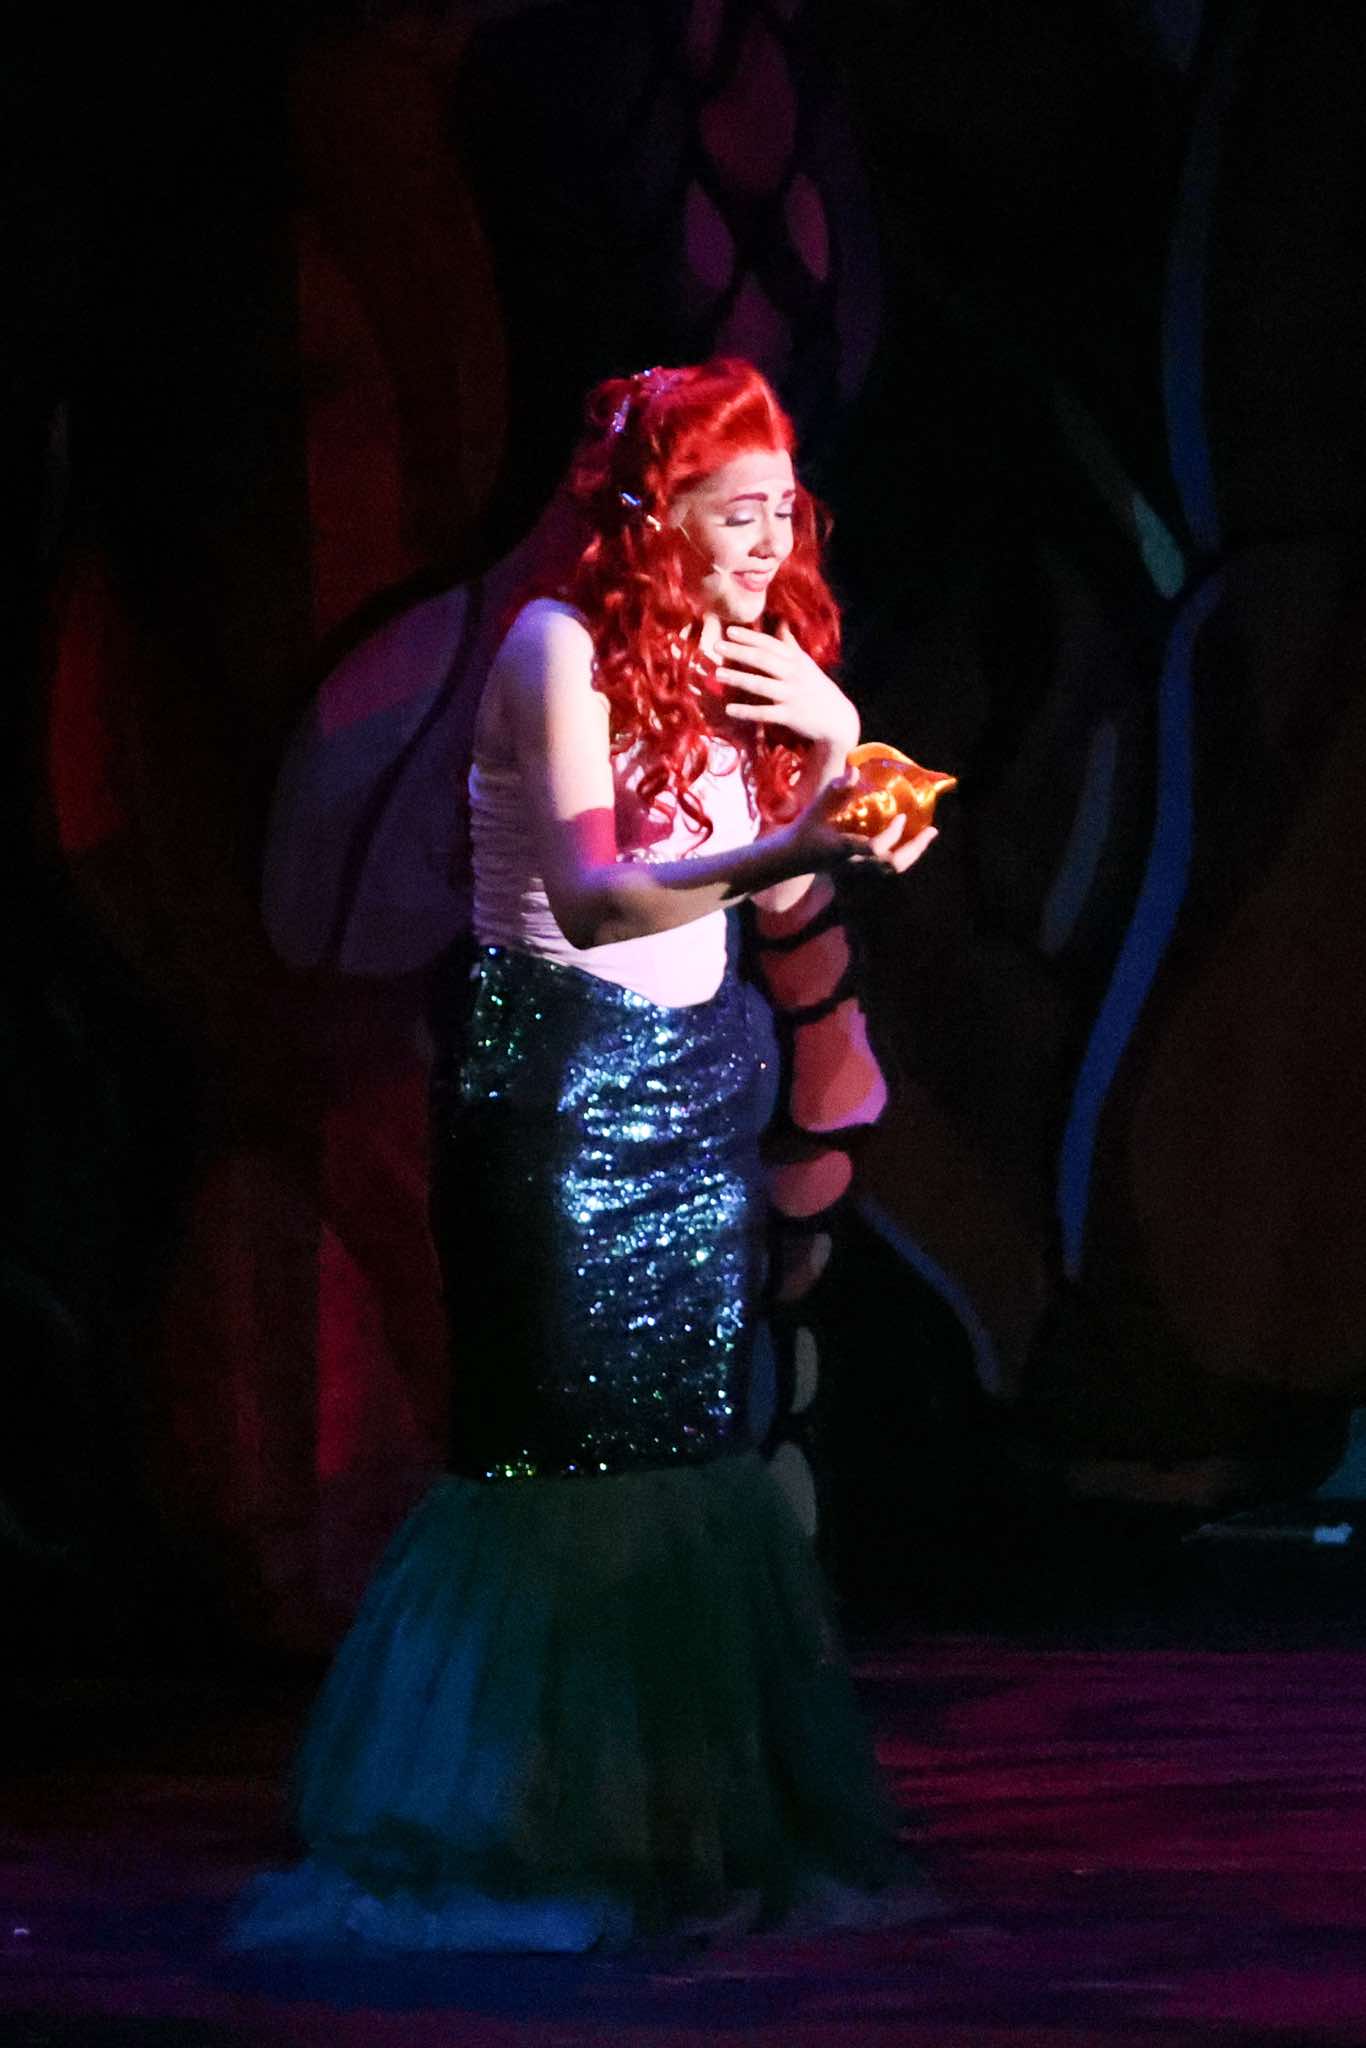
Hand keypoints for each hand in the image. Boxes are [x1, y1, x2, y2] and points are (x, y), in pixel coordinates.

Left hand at [714, 621, 859, 760]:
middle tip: (716, 646)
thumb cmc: (817, 688)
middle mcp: (793, 674)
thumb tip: (782, 623)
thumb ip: (791, 646)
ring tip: (718, 673)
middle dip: (739, 651)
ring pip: (761, 685)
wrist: (838, 718)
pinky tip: (730, 709)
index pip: (770, 644)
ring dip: (739, 678)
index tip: (730, 631)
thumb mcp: (806, 664)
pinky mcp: (790, 716)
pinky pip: (765, 713)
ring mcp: (791, 695)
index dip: (750, 637)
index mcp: (796, 660)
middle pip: (763, 660)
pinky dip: (747, 712)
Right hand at [785, 783, 938, 877]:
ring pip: (892, 868)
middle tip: (931, 830)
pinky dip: (904, 854)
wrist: (792, 857)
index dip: (891, 835)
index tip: (901, 817)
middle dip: (915, 848)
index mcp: (843, 848)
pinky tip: (911, 839)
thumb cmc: (804, 829)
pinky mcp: (861, 869)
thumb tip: (854, 769)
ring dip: (913, 853)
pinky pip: (888, 866)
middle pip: (891, 864)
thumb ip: (835, 789)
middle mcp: (854, 862)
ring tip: (927, 834)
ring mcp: (859, 868)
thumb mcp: (816, 807)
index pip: (873, 848)